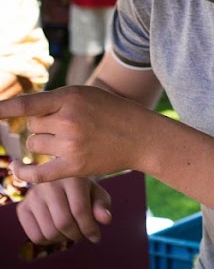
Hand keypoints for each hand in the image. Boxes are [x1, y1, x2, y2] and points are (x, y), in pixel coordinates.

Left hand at [0, 86, 148, 183]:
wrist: (144, 137)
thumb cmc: (114, 113)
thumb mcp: (88, 96)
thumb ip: (57, 100)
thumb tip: (22, 113)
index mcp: (71, 97)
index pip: (26, 104)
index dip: (2, 109)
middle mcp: (69, 119)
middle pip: (32, 127)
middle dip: (44, 128)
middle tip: (69, 128)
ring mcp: (72, 144)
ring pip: (36, 146)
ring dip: (45, 145)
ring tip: (71, 142)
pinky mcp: (76, 166)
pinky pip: (40, 172)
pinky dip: (25, 172)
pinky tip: (17, 169)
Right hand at [17, 177, 112, 244]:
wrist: (60, 182)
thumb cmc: (84, 191)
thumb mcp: (97, 195)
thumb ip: (102, 206)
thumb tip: (106, 219)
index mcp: (71, 177)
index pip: (79, 210)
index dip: (89, 229)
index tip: (97, 238)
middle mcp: (48, 184)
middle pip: (63, 223)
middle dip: (77, 235)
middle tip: (83, 235)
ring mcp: (33, 196)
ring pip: (49, 232)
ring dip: (64, 239)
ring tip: (71, 233)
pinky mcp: (22, 208)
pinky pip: (35, 236)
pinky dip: (49, 242)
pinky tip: (57, 233)